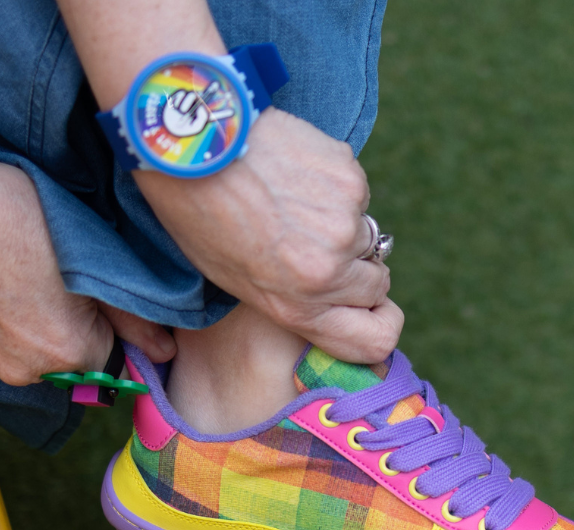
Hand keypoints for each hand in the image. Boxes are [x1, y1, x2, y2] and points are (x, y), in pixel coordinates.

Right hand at [0, 163, 175, 385]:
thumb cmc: (17, 218)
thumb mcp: (89, 261)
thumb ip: (131, 316)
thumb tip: (165, 352)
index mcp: (71, 353)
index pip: (120, 356)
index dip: (118, 320)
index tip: (102, 287)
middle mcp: (34, 371)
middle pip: (84, 358)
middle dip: (87, 323)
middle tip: (70, 275)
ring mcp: (0, 363)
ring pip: (52, 351)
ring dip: (56, 322)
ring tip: (42, 275)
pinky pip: (21, 345)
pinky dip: (27, 321)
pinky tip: (21, 283)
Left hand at [136, 109, 403, 363]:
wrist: (194, 146)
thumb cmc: (200, 215)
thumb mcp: (235, 280)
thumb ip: (293, 297)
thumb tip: (333, 294)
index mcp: (296, 306)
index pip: (375, 339)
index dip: (379, 323)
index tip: (368, 307)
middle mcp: (328, 272)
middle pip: (377, 285)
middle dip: (356, 268)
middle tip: (316, 243)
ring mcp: (344, 225)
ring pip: (367, 234)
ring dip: (342, 222)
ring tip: (294, 200)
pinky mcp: (351, 180)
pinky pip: (357, 191)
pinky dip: (334, 184)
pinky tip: (295, 171)